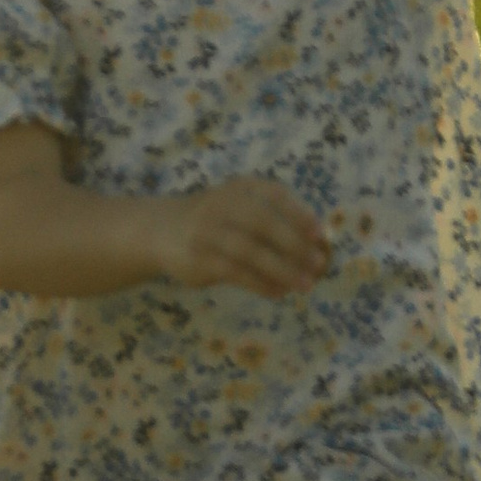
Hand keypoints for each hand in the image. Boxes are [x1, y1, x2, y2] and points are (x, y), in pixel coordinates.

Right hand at [160, 175, 328, 298]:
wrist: (160, 230)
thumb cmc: (213, 219)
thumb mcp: (238, 205)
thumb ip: (270, 217)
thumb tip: (315, 245)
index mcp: (238, 188)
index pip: (273, 194)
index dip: (298, 213)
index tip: (320, 234)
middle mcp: (221, 204)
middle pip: (263, 223)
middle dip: (294, 244)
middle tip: (318, 264)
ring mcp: (207, 232)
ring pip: (250, 252)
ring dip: (282, 270)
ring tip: (304, 284)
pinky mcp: (198, 259)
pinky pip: (235, 273)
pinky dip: (260, 284)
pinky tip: (278, 292)